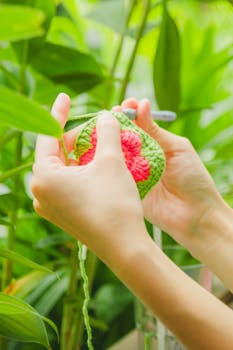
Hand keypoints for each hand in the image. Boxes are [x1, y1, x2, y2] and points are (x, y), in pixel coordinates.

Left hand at [31, 94, 147, 266]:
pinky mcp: (64, 215)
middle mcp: (40, 193)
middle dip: (75, 136)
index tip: (65, 97)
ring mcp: (51, 206)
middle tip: (94, 125)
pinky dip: (81, 171)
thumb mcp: (110, 160)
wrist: (124, 248)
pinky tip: (96, 165)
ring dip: (80, 154)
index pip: (47, 136)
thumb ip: (106, 131)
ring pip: (64, 169)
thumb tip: (105, 115)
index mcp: (43, 177)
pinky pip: (68, 184)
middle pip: (56, 153)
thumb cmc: (114, 203)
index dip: (58, 113)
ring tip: (97, 142)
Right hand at [113, 98, 227, 253]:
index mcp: (154, 144)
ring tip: (102, 131)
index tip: (125, 105)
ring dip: (107, 142)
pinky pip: (113, 174)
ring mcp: (131, 173)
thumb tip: (141, 104)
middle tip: (109, 115)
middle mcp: (140, 157)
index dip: (129, 113)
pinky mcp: (125, 188)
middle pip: (122, 137)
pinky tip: (100, 154)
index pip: (137, 123)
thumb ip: (156, 130)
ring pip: (115, 154)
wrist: (195, 214)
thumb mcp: (176, 148)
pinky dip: (106, 164)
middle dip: (114, 124)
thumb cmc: (192, 178)